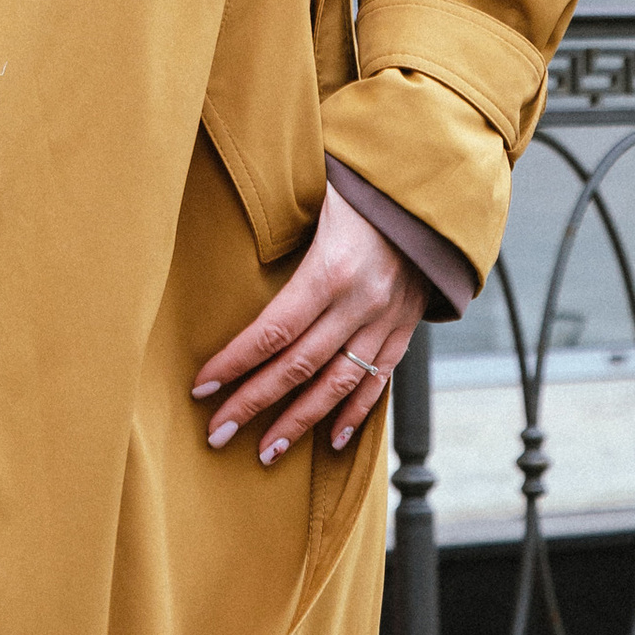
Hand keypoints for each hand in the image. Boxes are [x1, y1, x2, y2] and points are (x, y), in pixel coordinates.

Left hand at [192, 185, 427, 465]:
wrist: (432, 187)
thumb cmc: (361, 182)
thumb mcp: (318, 192)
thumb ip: (278, 216)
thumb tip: (227, 223)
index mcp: (332, 268)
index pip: (275, 329)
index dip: (236, 362)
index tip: (202, 386)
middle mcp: (361, 302)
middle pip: (299, 366)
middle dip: (255, 403)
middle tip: (217, 432)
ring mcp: (387, 320)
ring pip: (338, 384)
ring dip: (300, 422)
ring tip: (265, 452)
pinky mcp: (405, 327)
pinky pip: (379, 379)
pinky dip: (355, 412)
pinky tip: (331, 440)